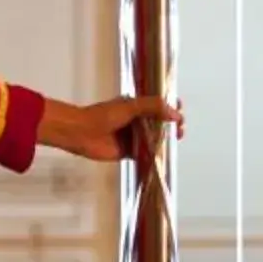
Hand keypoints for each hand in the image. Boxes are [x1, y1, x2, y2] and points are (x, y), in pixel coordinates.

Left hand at [38, 94, 184, 164]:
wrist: (81, 133)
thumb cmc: (103, 116)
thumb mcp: (130, 106)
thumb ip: (153, 107)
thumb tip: (176, 114)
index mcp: (135, 106)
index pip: (158, 105)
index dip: (170, 107)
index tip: (180, 110)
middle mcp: (136, 121)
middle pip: (159, 123)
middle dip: (171, 125)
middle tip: (180, 129)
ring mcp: (133, 137)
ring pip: (154, 139)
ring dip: (165, 141)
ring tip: (176, 140)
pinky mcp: (129, 152)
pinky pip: (145, 154)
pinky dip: (155, 155)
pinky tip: (165, 156)